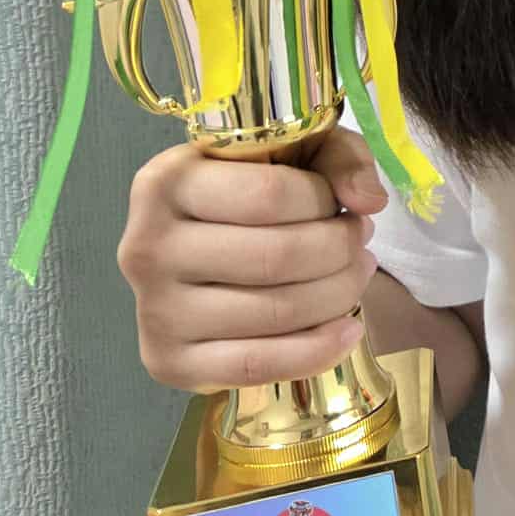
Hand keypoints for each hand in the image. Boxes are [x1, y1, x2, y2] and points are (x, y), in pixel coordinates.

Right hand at [116, 125, 390, 392]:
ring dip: (338, 294)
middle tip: (360, 242)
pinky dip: (316, 351)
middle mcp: (146, 247)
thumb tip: (368, 201)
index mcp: (165, 183)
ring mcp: (154, 311)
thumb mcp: (296, 150)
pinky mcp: (169, 362)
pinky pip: (255, 365)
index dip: (325, 202)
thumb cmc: (252, 190)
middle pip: (276, 257)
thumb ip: (340, 158)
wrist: (203, 245)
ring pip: (275, 311)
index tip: (343, 205)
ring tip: (356, 275)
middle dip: (340, 250)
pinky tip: (347, 330)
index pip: (269, 196)